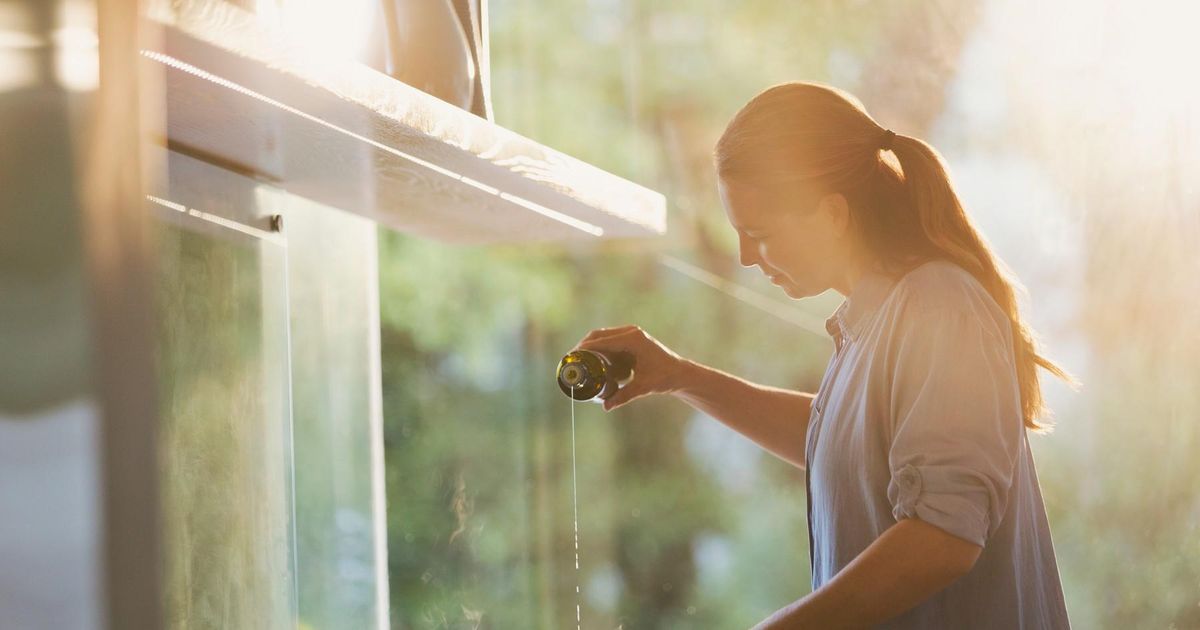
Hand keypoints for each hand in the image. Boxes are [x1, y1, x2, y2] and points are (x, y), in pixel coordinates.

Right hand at [571, 324, 687, 410]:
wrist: (680, 373)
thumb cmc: (664, 378)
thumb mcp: (642, 387)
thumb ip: (623, 396)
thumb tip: (605, 407)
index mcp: (632, 340)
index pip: (602, 341)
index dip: (584, 348)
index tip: (571, 356)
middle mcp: (631, 333)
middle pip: (599, 335)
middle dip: (583, 346)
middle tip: (571, 360)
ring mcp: (631, 334)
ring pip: (603, 336)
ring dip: (592, 347)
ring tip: (580, 361)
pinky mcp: (632, 339)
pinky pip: (611, 340)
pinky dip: (601, 349)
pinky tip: (594, 360)